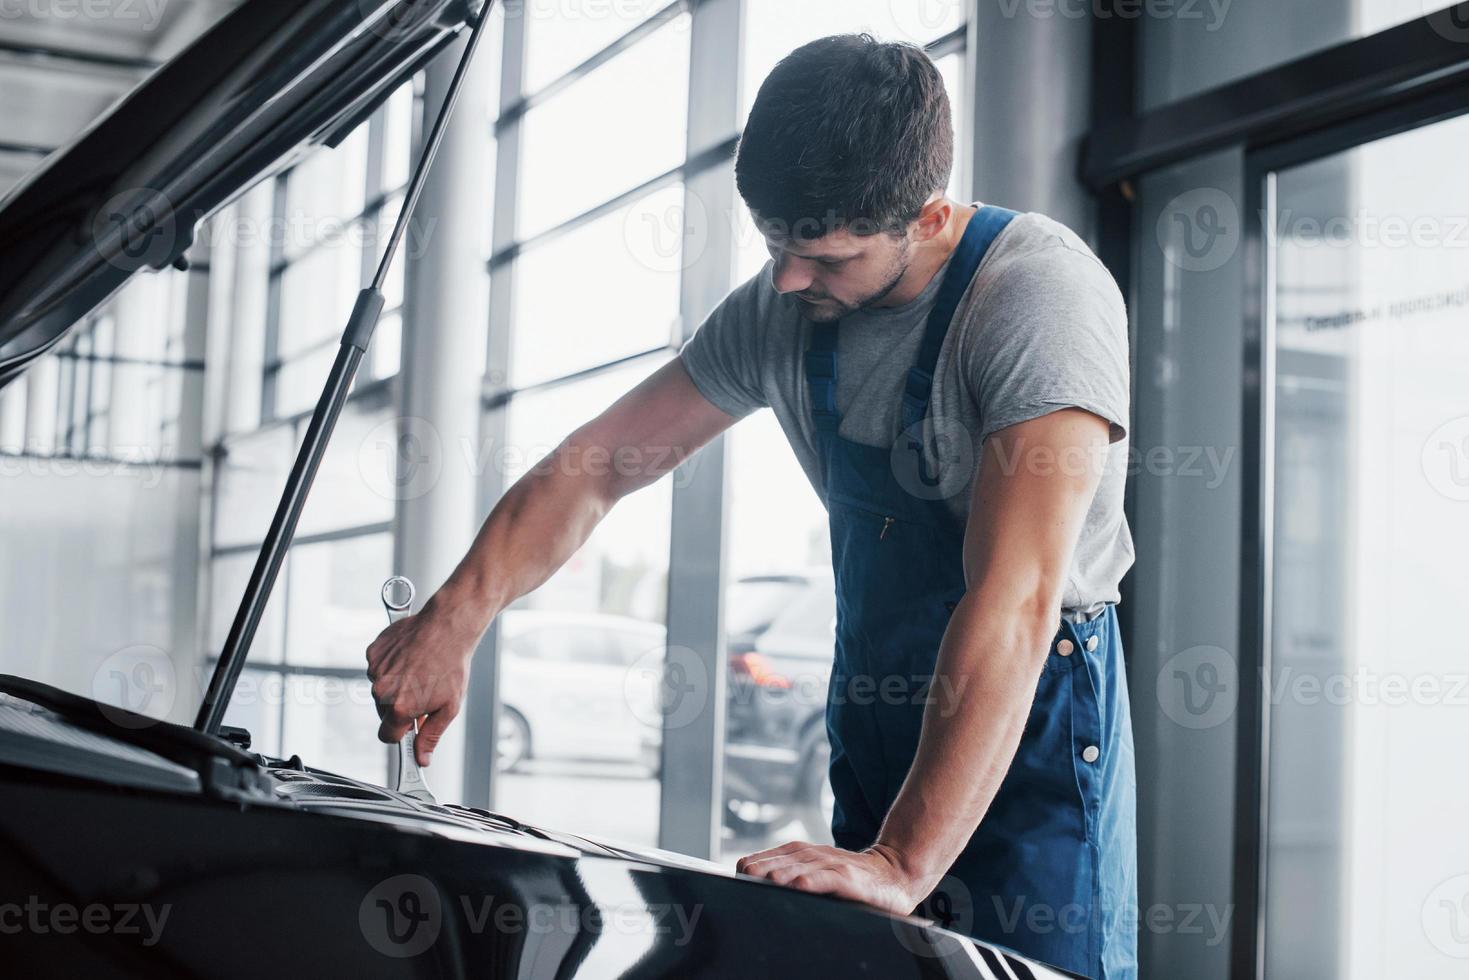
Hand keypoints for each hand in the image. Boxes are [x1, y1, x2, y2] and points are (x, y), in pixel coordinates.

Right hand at [365, 595, 484, 765]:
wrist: (447, 626)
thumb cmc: (451, 665)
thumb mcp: (449, 707)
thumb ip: (431, 736)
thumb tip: (422, 759)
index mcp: (399, 708)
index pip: (387, 736)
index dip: (401, 734)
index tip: (409, 728)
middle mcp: (382, 690)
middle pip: (384, 713)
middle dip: (400, 707)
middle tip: (423, 692)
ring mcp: (375, 670)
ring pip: (380, 690)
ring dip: (396, 686)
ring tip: (419, 671)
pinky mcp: (373, 653)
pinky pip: (378, 668)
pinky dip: (391, 666)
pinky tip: (410, 657)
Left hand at [735, 841, 930, 915]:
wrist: (897, 874)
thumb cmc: (856, 879)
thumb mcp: (823, 874)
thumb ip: (797, 877)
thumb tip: (759, 884)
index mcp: (809, 854)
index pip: (776, 854)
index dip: (756, 862)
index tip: (737, 872)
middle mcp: (819, 855)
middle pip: (784, 859)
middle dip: (762, 867)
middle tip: (741, 876)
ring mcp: (836, 865)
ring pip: (803, 866)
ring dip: (781, 872)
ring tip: (762, 878)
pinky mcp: (852, 879)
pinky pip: (830, 878)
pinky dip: (813, 880)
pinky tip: (799, 885)